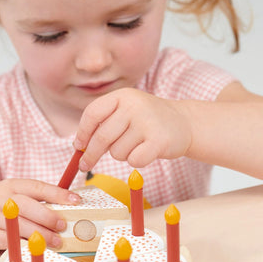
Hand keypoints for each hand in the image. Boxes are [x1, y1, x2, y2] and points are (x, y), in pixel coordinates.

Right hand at [0, 179, 79, 252]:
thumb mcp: (12, 199)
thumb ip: (35, 202)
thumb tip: (68, 209)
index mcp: (10, 185)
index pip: (37, 187)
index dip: (58, 193)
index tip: (76, 200)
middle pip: (26, 204)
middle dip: (47, 216)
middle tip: (63, 226)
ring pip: (17, 224)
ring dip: (39, 234)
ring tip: (56, 242)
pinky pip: (6, 240)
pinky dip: (22, 246)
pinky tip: (34, 251)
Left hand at [74, 88, 192, 171]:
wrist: (184, 122)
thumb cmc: (147, 120)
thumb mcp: (126, 111)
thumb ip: (104, 122)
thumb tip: (79, 146)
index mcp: (122, 96)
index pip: (92, 113)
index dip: (82, 133)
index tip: (78, 147)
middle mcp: (134, 105)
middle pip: (102, 137)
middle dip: (91, 155)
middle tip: (85, 165)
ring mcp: (147, 122)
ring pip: (117, 152)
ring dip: (122, 155)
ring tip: (136, 145)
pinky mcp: (159, 140)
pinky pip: (134, 160)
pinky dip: (136, 161)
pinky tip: (146, 152)